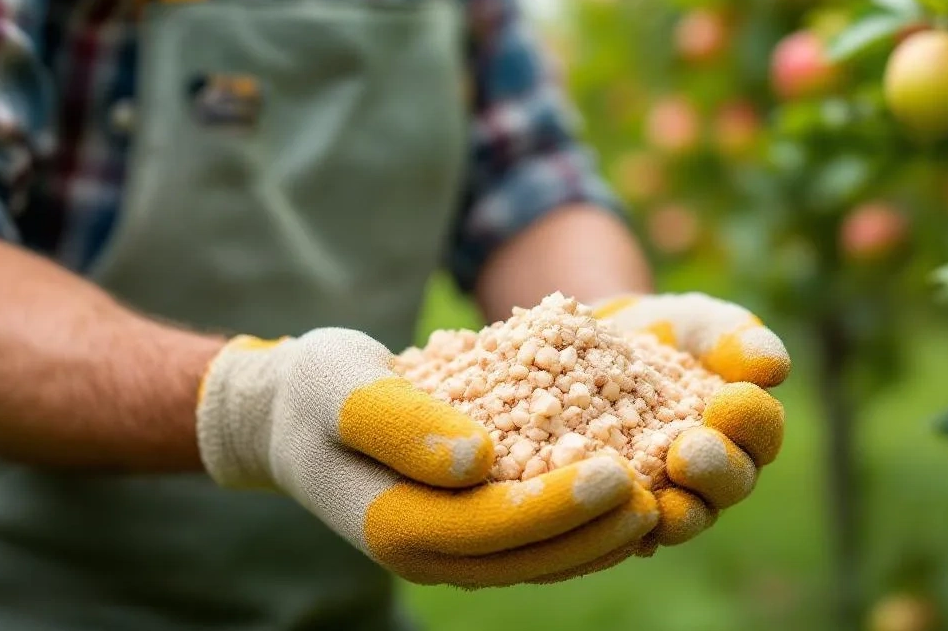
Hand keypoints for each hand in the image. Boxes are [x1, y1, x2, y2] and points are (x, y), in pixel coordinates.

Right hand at [195, 328, 658, 587]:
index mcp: (392, 523)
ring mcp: (445, 548)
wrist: (290, 413)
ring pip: (533, 560)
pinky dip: (576, 528)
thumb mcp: (345, 388)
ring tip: (657, 502)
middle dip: (592, 531)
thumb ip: (403, 424)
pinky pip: (529, 541)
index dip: (556, 505)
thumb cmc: (317, 390)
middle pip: (523, 556)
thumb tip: (476, 462)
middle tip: (656, 493)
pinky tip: (623, 497)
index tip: (616, 472)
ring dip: (595, 540)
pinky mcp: (464, 531)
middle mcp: (423, 551)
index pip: (489, 526)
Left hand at [592, 293, 788, 547]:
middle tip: (688, 453)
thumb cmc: (666, 334)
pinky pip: (624, 525)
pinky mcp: (620, 508)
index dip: (752, 423)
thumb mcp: (699, 324)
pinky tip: (602, 507)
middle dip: (712, 470)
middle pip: (727, 484)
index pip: (760, 433)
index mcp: (745, 431)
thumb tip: (775, 367)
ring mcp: (668, 497)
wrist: (600, 345)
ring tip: (659, 500)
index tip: (734, 399)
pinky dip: (616, 519)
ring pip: (681, 517)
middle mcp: (714, 474)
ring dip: (674, 512)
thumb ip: (736, 340)